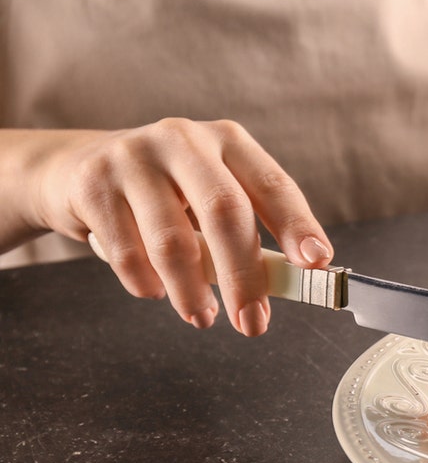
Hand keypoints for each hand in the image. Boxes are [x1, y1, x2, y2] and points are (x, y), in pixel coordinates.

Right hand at [30, 118, 331, 335]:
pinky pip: (126, 251)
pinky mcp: (93, 184)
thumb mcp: (210, 197)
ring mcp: (134, 157)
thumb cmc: (165, 193)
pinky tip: (155, 292)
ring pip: (172, 240)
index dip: (298, 225)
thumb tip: (290, 284)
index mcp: (229, 141)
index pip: (274, 185)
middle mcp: (184, 140)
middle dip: (244, 275)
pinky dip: (146, 283)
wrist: (76, 169)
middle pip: (225, 212)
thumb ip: (247, 233)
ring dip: (192, 291)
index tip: (317, 262)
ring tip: (203, 317)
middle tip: (253, 322)